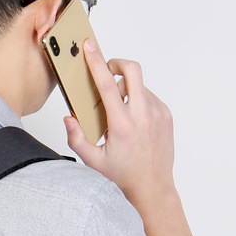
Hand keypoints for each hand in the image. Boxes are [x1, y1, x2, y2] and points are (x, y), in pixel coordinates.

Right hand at [63, 40, 176, 208]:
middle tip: (107, 71)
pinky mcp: (166, 115)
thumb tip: (69, 118)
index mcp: (123, 125)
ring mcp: (158, 113)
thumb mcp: (93, 161)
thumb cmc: (123, 176)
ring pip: (139, 85)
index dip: (96, 62)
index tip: (90, 47)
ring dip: (126, 89)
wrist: (153, 188)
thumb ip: (77, 138)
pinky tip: (131, 120)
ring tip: (117, 111)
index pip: (108, 85)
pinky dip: (137, 101)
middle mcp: (143, 116)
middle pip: (132, 70)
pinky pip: (149, 97)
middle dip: (117, 63)